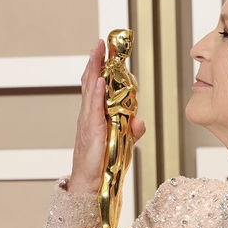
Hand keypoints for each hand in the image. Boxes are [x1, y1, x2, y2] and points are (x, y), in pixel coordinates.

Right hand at [67, 40, 145, 193]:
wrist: (90, 185)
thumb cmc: (103, 164)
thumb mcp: (123, 144)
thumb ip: (131, 130)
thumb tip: (140, 120)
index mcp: (96, 116)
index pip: (97, 87)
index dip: (100, 68)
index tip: (105, 50)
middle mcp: (89, 116)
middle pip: (91, 83)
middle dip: (96, 61)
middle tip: (101, 42)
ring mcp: (88, 122)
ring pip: (90, 91)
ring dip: (94, 70)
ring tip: (98, 52)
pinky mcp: (91, 132)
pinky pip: (93, 110)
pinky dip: (96, 95)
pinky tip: (99, 82)